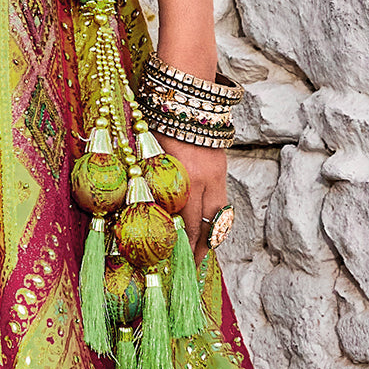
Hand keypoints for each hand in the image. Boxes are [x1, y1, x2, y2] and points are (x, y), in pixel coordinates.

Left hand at [154, 134, 227, 265]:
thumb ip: (154, 184)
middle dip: (198, 250)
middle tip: (189, 267)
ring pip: (219, 219)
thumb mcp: (153, 155)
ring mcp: (217, 177)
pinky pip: (222, 205)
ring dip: (210, 238)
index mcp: (184, 180)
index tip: (173, 261)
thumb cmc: (161, 125)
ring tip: (200, 253)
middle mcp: (204, 182)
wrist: (188, 101)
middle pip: (206, 227)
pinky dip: (216, 220)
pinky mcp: (223, 171)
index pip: (186, 224)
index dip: (181, 246)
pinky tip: (208, 228)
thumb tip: (146, 212)